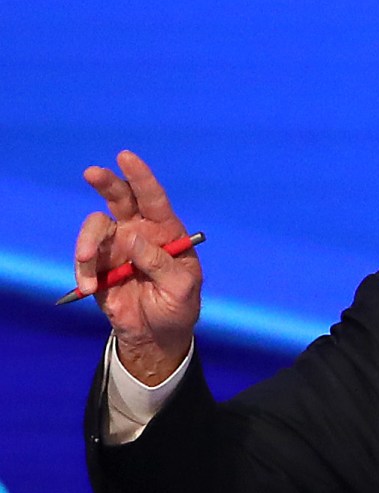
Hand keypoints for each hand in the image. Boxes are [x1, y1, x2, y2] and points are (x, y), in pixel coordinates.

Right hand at [73, 151, 200, 384]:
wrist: (156, 335)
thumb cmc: (178, 308)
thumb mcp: (181, 289)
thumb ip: (161, 263)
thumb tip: (132, 238)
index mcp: (167, 233)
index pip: (155, 199)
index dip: (141, 177)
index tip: (126, 157)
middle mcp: (139, 232)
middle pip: (120, 198)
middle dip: (107, 182)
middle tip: (93, 173)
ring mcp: (117, 246)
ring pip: (96, 226)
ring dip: (88, 242)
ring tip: (88, 266)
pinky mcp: (98, 263)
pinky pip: (84, 257)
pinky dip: (83, 270)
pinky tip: (90, 288)